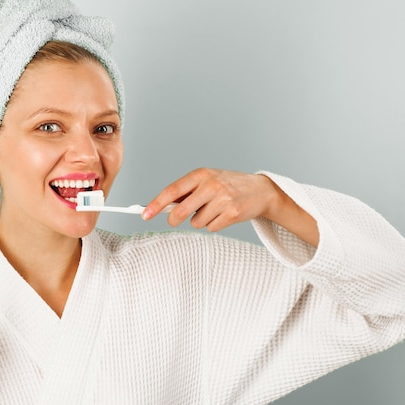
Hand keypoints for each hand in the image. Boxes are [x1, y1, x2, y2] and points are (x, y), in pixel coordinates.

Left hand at [142, 168, 317, 246]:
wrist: (261, 190)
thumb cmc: (228, 185)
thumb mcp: (207, 180)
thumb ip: (186, 192)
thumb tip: (161, 207)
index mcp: (201, 174)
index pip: (172, 190)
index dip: (156, 204)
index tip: (144, 214)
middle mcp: (211, 184)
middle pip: (181, 211)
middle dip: (174, 219)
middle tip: (175, 220)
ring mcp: (223, 199)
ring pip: (196, 222)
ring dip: (201, 221)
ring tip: (214, 210)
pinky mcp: (232, 213)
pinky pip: (211, 228)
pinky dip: (214, 225)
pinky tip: (224, 215)